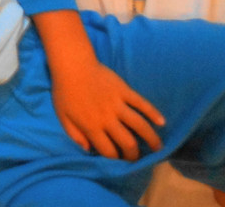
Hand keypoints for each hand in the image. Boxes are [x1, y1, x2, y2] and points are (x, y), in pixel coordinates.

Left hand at [49, 55, 165, 160]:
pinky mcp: (124, 90)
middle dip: (134, 154)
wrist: (72, 64)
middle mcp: (107, 118)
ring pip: (139, 125)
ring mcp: (117, 104)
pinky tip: (162, 122)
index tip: (120, 161)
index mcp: (91, 127)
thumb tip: (88, 149)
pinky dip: (153, 113)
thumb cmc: (64, 91)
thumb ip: (74, 135)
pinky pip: (141, 103)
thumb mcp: (62, 116)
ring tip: (158, 147)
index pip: (108, 150)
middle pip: (127, 142)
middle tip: (139, 158)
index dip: (115, 159)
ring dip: (151, 138)